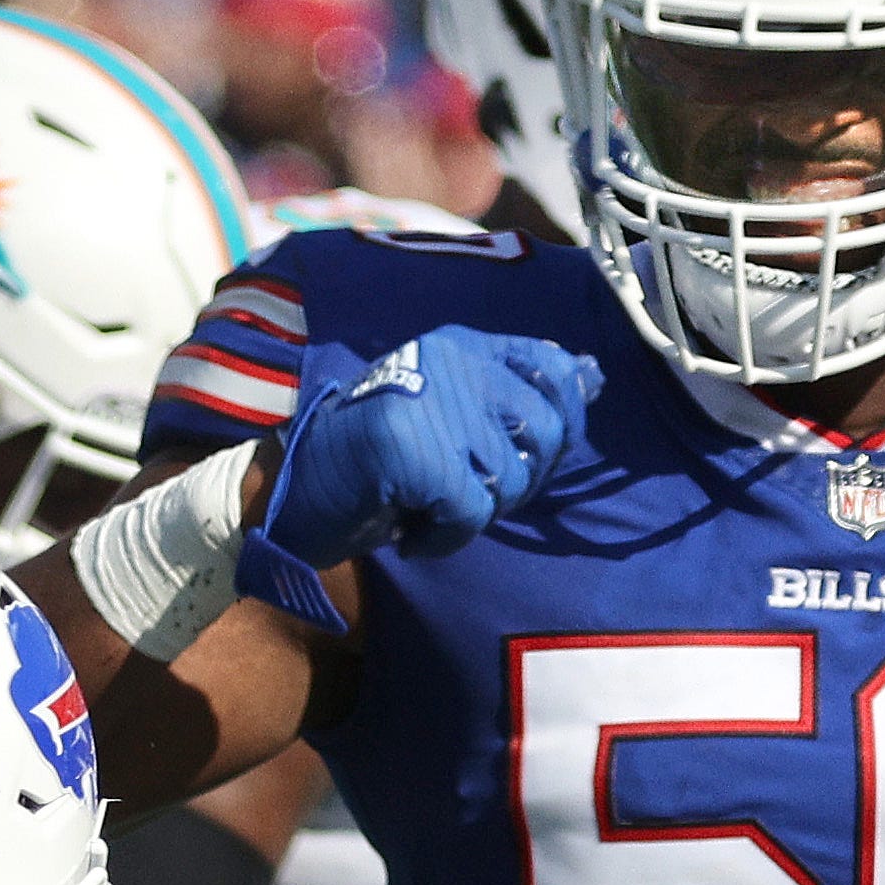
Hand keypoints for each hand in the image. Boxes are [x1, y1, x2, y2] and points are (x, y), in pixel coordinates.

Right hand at [265, 331, 600, 572]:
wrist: (291, 492)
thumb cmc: (374, 461)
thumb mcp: (449, 412)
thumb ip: (515, 390)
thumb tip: (594, 377)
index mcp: (461, 346)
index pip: (551, 364)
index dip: (561, 416)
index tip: (527, 451)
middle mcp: (452, 364)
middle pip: (544, 430)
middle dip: (520, 480)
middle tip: (469, 494)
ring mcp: (433, 405)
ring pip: (511, 478)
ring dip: (475, 513)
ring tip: (429, 508)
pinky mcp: (417, 454)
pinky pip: (472, 513)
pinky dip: (445, 537)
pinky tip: (412, 532)